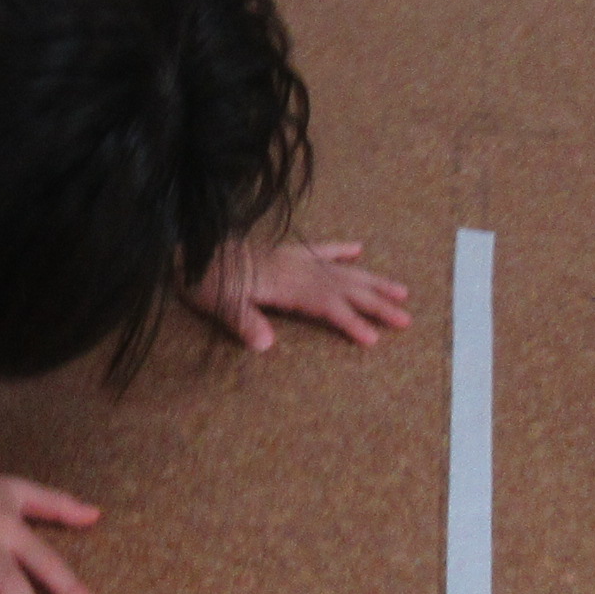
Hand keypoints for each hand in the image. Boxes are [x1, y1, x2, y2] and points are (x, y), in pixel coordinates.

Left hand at [193, 238, 413, 351]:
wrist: (188, 251)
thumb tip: (266, 344)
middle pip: (343, 288)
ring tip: (401, 291)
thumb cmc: (202, 282)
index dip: (349, 321)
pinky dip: (339, 249)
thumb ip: (244, 322)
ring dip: (371, 281)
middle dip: (375, 304)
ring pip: (340, 270)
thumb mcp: (217, 304)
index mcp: (282, 284)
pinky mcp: (283, 251)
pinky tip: (359, 249)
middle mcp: (294, 269)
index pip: (324, 305)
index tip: (373, 338)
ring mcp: (292, 258)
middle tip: (406, 319)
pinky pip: (318, 249)